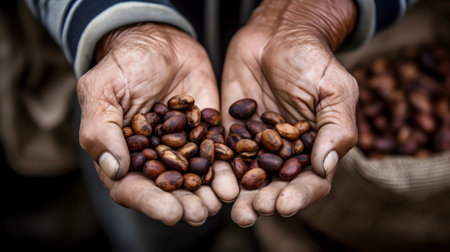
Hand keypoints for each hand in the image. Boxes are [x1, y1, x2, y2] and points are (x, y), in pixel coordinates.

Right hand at [77, 23, 238, 225]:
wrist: (159, 41)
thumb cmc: (123, 64)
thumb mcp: (102, 90)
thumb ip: (102, 129)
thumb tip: (113, 169)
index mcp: (123, 155)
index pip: (132, 188)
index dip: (150, 203)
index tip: (171, 213)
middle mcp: (153, 158)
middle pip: (168, 191)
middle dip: (184, 204)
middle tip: (200, 213)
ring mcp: (182, 148)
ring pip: (194, 179)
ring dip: (208, 194)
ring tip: (221, 201)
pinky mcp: (205, 135)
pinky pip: (216, 156)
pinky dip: (225, 171)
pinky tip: (235, 182)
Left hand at [221, 0, 357, 226]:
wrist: (275, 35)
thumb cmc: (312, 59)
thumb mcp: (334, 90)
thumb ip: (336, 128)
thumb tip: (326, 167)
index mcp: (313, 148)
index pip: (311, 181)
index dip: (300, 195)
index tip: (286, 204)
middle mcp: (284, 153)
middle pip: (277, 187)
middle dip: (267, 201)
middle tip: (256, 209)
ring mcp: (255, 145)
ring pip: (249, 178)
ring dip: (242, 198)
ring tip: (236, 211)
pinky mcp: (230, 133)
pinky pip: (224, 156)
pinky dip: (219, 172)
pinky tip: (213, 184)